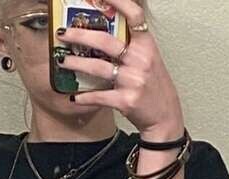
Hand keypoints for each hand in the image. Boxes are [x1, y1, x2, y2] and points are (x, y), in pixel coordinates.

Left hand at [56, 0, 184, 136]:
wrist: (165, 117)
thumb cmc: (155, 89)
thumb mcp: (149, 61)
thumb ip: (133, 46)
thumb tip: (104, 34)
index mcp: (147, 46)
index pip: (134, 16)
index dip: (119, 2)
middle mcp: (140, 60)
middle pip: (105, 41)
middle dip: (80, 36)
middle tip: (64, 34)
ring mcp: (133, 81)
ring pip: (98, 67)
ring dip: (76, 64)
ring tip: (63, 62)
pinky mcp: (126, 100)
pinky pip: (99, 96)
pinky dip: (85, 97)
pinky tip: (74, 97)